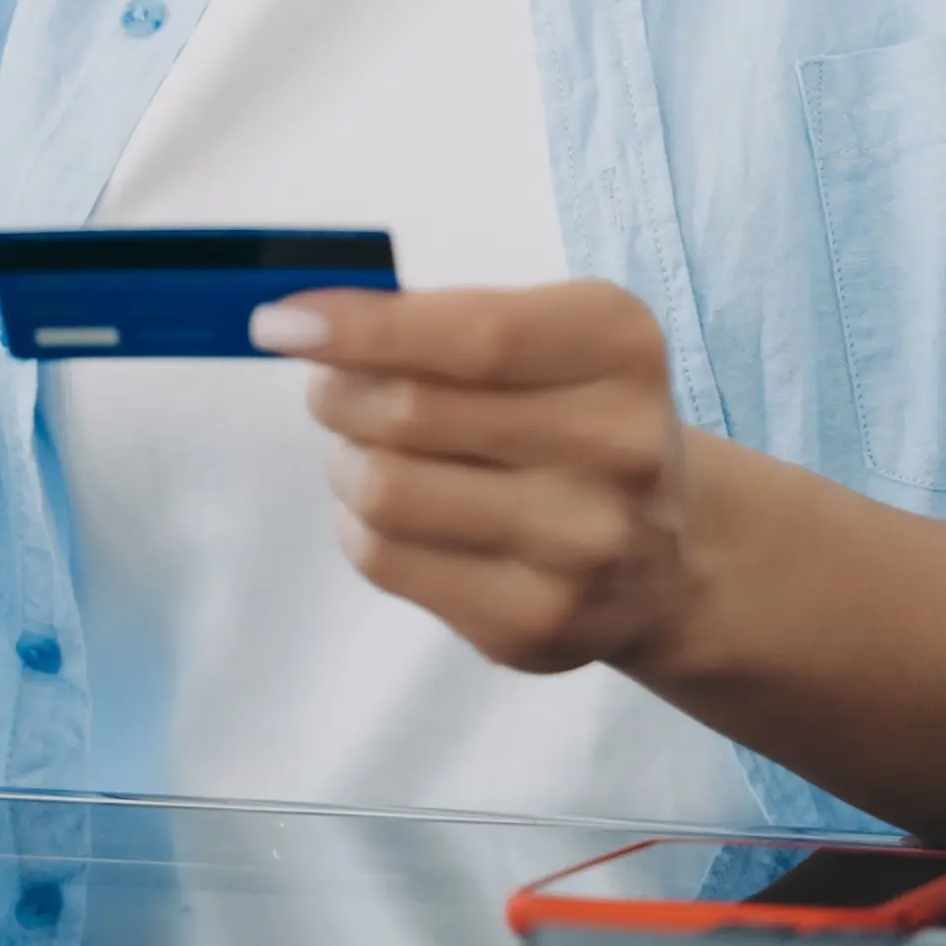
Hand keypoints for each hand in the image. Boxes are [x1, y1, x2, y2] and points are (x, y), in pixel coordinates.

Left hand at [261, 280, 698, 676]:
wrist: (665, 555)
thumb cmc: (572, 415)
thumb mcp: (542, 336)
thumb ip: (436, 320)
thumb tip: (303, 324)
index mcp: (619, 347)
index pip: (475, 335)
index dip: (363, 328)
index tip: (280, 322)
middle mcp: (620, 448)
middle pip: (412, 412)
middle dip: (337, 390)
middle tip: (329, 387)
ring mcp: (584, 549)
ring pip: (385, 489)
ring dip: (344, 459)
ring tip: (365, 451)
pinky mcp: (535, 624)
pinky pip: (384, 558)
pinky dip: (358, 523)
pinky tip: (396, 512)